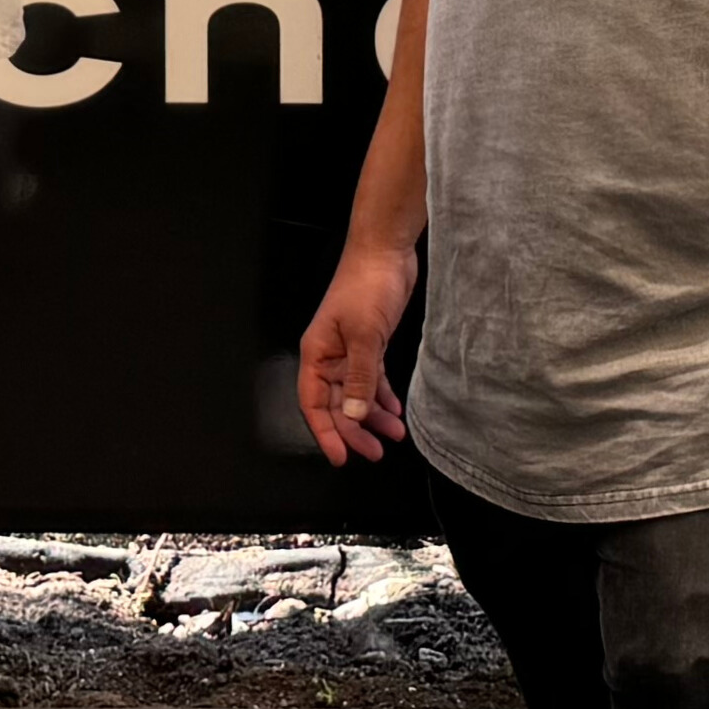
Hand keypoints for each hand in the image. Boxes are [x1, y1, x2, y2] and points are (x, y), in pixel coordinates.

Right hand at [296, 238, 415, 464]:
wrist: (386, 251)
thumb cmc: (367, 284)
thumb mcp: (365, 334)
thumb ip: (360, 377)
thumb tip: (354, 414)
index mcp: (317, 353)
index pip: (313, 403)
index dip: (325, 432)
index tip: (341, 456)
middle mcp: (329, 355)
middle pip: (336, 403)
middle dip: (354, 429)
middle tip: (375, 451)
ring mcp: (349, 350)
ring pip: (356, 394)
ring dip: (373, 415)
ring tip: (393, 434)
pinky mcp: (369, 343)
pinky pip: (371, 378)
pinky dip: (382, 395)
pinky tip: (395, 409)